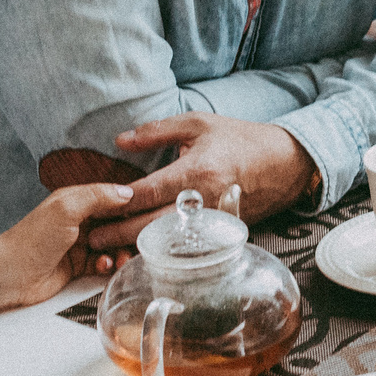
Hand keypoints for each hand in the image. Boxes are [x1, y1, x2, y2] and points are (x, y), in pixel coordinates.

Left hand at [0, 183, 135, 314]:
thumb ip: (98, 196)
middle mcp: (80, 220)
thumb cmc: (31, 239)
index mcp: (76, 200)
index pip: (112, 198)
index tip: (146, 213)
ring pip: (113, 245)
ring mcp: (80, 244)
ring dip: (120, 252)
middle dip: (128, 233)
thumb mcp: (66, 208)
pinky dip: (108, 266)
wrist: (11, 275)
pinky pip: (104, 264)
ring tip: (120, 259)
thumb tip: (127, 191)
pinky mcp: (79, 266)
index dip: (130, 205)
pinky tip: (103, 267)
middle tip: (135, 242)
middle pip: (116, 223)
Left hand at [88, 113, 318, 251]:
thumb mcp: (197, 124)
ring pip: (167, 243)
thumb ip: (156, 131)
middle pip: (151, 226)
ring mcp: (212, 221)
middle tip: (92, 239)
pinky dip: (162, 251)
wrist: (283, 163)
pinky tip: (142, 252)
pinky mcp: (219, 233)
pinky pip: (185, 247)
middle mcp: (202, 201)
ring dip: (136, 248)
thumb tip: (120, 140)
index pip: (146, 193)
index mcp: (194, 172)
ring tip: (110, 251)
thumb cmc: (238, 139)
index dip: (117, 203)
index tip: (94, 208)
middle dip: (118, 234)